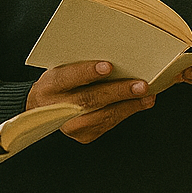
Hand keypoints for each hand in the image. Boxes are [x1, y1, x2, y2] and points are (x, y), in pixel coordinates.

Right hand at [27, 60, 154, 143]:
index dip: (87, 72)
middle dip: (118, 92)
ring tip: (147, 95)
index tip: (108, 66)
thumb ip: (81, 63)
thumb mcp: (62, 68)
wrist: (44, 108)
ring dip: (129, 105)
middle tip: (141, 85)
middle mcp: (57, 108)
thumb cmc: (60, 82)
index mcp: (50, 86)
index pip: (68, 77)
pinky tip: (140, 103)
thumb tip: (116, 56)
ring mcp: (70, 126)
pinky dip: (126, 112)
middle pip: (89, 100)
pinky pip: (108, 124)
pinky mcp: (83, 136)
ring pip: (103, 116)